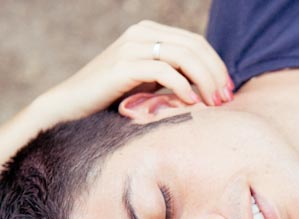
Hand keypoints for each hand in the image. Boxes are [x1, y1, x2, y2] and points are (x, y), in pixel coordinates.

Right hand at [34, 20, 231, 123]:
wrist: (71, 107)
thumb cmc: (112, 99)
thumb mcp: (149, 82)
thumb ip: (173, 75)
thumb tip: (210, 87)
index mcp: (149, 32)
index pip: (196, 42)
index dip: (217, 66)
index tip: (228, 92)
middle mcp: (141, 33)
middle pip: (194, 47)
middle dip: (216, 74)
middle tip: (226, 100)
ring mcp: (131, 47)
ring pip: (183, 56)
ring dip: (205, 81)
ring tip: (213, 104)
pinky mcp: (123, 66)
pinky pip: (164, 71)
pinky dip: (183, 87)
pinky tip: (191, 103)